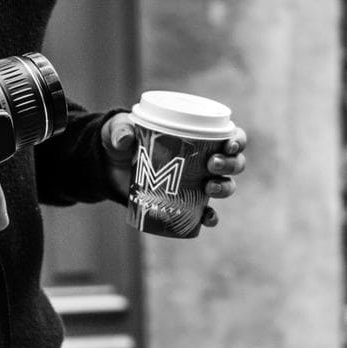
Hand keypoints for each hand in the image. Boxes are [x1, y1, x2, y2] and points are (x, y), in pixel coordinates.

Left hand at [102, 114, 247, 228]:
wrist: (108, 170)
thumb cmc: (121, 143)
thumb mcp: (116, 131)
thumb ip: (119, 129)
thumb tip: (126, 138)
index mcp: (198, 137)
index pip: (230, 136)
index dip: (237, 140)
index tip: (229, 144)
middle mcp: (204, 161)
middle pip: (234, 163)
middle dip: (230, 164)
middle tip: (211, 164)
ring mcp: (197, 183)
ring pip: (226, 186)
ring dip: (225, 187)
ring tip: (209, 187)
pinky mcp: (186, 203)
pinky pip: (206, 213)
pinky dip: (211, 217)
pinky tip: (207, 218)